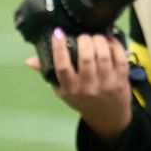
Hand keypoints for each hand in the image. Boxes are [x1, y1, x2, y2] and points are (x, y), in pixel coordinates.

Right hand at [26, 27, 131, 141]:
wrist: (107, 116)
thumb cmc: (82, 99)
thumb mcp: (62, 90)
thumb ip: (48, 72)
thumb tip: (29, 60)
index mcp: (70, 88)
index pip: (62, 67)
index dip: (59, 48)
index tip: (58, 33)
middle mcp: (88, 87)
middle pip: (86, 58)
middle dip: (84, 40)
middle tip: (83, 36)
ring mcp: (106, 83)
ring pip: (103, 56)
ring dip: (99, 40)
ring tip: (95, 37)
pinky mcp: (121, 80)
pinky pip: (120, 58)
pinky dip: (115, 46)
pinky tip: (109, 41)